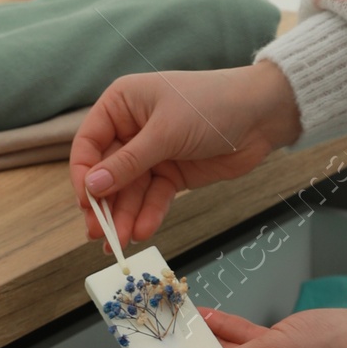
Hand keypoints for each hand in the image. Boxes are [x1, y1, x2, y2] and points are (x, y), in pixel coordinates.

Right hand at [70, 62, 301, 250]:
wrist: (262, 115)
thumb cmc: (212, 105)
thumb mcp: (165, 132)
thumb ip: (128, 162)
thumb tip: (91, 186)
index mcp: (122, 104)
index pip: (89, 143)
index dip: (84, 174)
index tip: (86, 204)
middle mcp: (132, 128)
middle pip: (107, 172)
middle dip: (105, 204)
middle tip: (100, 234)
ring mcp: (152, 152)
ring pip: (130, 190)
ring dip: (125, 216)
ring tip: (122, 243)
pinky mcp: (172, 173)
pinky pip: (153, 197)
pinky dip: (148, 214)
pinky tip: (143, 230)